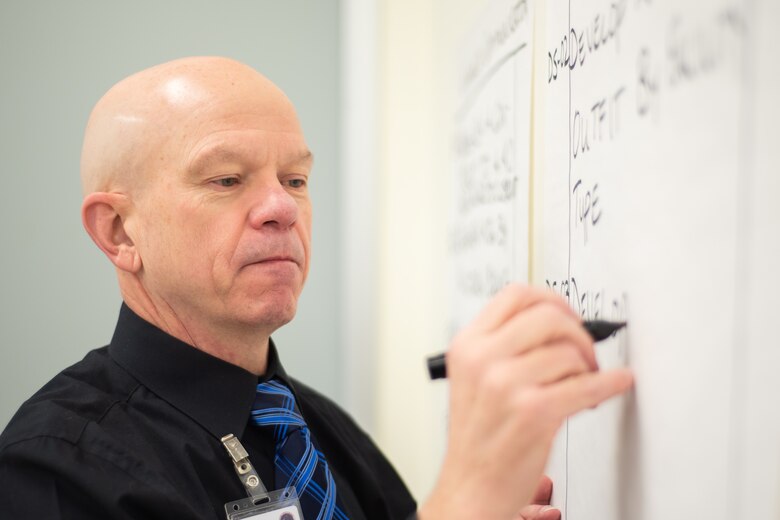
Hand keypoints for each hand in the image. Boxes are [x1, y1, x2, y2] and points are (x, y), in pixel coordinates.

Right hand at [418, 284, 632, 519]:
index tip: (568, 315)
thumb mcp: (474, 377)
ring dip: (588, 366)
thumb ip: (504, 345)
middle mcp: (483, 359)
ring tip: (584, 383)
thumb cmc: (480, 436)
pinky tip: (616, 383)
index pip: (516, 295)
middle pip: (548, 315)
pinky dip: (611, 383)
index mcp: (468, 345)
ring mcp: (506, 384)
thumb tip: (556, 323)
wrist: (472, 487)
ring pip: (569, 351)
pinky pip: (587, 384)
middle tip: (584, 353)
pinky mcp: (533, 412)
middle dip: (578, 333)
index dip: (551, 299)